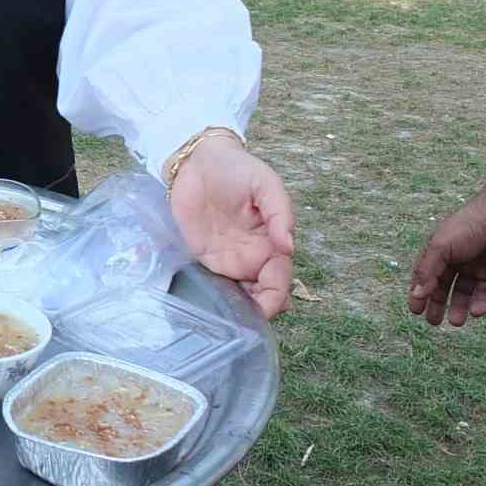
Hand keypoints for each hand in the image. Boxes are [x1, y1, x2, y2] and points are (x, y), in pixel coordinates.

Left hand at [169, 136, 294, 319]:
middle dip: (260, 312)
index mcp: (272, 242)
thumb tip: (289, 246)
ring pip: (240, 296)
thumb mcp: (265, 184)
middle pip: (262, 294)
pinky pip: (213, 285)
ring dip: (239, 311)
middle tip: (248, 323)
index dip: (277, 296)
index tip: (270, 307)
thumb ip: (279, 213)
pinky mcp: (203, 258)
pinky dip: (216, 300)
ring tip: (232, 323)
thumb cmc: (237, 169)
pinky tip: (213, 311)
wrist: (196, 161)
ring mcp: (228, 259)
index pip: (280, 278)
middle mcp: (253, 256)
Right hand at [408, 194, 485, 326]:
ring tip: (456, 322)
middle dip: (438, 304)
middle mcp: (456, 261)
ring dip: (459, 308)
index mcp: (439, 252)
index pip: (425, 276)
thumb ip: (427, 271)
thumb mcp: (440, 247)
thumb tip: (416, 294)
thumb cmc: (467, 227)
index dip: (419, 293)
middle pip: (444, 287)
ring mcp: (475, 269)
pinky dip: (481, 304)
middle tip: (434, 322)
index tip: (415, 311)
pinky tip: (476, 312)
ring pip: (465, 293)